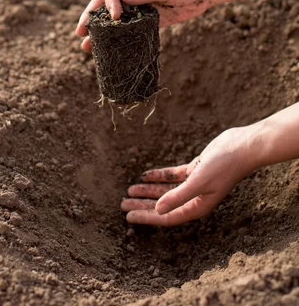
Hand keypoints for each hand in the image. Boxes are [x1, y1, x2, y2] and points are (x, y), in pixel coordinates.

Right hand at [76, 0, 210, 50]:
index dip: (109, 0)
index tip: (114, 16)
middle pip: (106, 1)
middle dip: (91, 15)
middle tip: (80, 31)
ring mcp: (138, 4)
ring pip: (114, 17)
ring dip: (100, 30)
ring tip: (86, 44)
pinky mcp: (147, 18)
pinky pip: (129, 28)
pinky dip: (118, 37)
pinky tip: (107, 48)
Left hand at [121, 126, 257, 225]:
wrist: (242, 147)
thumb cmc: (224, 166)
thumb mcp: (198, 181)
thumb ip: (178, 196)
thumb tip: (157, 211)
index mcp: (197, 206)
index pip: (166, 216)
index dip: (146, 217)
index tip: (128, 216)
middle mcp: (194, 198)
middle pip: (163, 205)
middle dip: (142, 205)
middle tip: (122, 204)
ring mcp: (194, 184)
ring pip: (166, 190)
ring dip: (148, 190)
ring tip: (130, 190)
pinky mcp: (195, 170)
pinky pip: (172, 176)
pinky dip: (159, 176)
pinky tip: (145, 175)